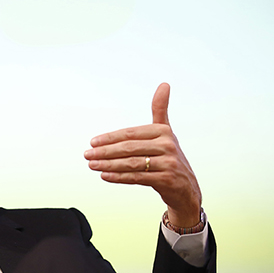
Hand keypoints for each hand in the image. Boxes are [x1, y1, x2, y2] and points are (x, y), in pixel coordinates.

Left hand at [84, 83, 201, 227]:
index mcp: (163, 131)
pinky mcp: (167, 180)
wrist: (186, 187)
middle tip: (87, 155)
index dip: (109, 138)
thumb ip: (160, 109)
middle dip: (105, 152)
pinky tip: (105, 176)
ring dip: (108, 164)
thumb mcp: (165, 132)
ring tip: (92, 165)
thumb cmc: (169, 157)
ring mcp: (169, 163)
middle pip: (129, 148)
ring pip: (131, 163)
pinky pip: (137, 178)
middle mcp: (168, 145)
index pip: (130, 133)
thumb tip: (164, 84)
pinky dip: (119, 177)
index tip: (92, 142)